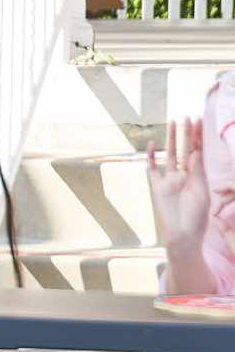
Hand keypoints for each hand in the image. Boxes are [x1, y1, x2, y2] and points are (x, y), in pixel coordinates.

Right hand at [148, 118, 211, 252]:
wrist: (183, 234)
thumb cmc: (196, 217)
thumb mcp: (201, 193)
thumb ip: (196, 172)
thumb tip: (194, 152)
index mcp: (198, 176)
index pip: (198, 151)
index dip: (197, 136)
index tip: (198, 121)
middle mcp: (184, 174)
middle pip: (184, 149)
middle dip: (186, 134)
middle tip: (186, 117)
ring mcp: (169, 179)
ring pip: (170, 155)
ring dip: (171, 140)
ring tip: (172, 124)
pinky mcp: (157, 186)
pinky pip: (153, 169)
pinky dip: (150, 158)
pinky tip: (151, 146)